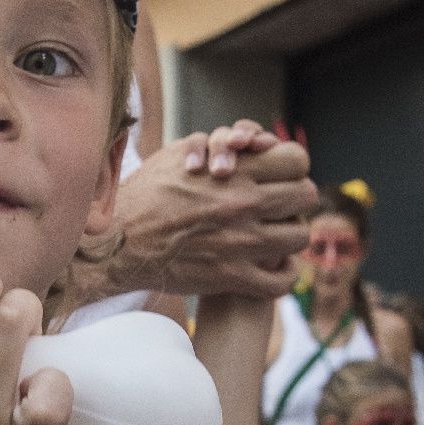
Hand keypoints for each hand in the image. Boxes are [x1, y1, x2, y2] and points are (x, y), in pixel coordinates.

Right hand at [104, 130, 315, 298]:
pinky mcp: (232, 277)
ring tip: (277, 235)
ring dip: (291, 234)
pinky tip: (273, 268)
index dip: (292, 166)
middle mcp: (244, 204)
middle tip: (282, 205)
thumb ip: (216, 146)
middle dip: (296, 198)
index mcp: (234, 171)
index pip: (296, 160)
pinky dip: (283, 275)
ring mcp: (242, 242)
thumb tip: (244, 143)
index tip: (282, 175)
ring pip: (300, 236)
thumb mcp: (177, 155)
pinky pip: (282, 281)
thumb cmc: (144, 195)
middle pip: (306, 195)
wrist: (117, 241)